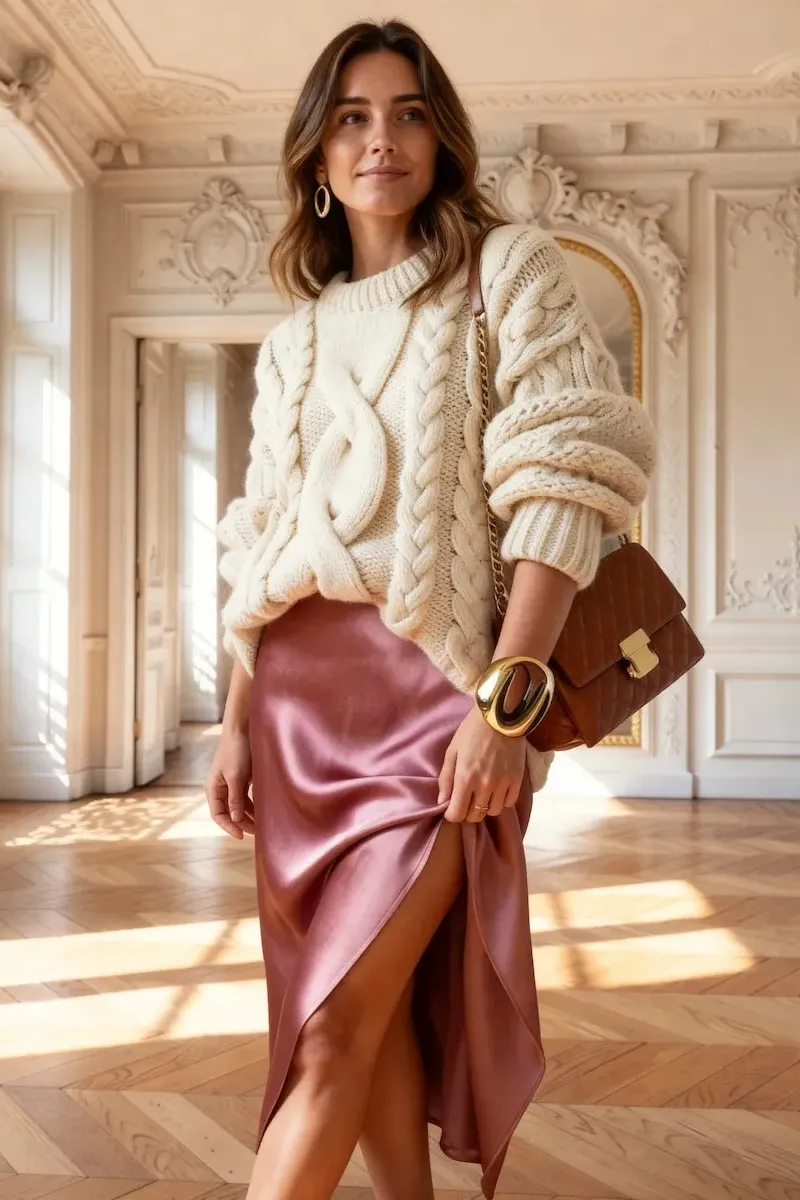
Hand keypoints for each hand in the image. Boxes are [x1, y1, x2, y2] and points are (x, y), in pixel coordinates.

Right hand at [204, 726, 254, 839]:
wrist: (244, 728)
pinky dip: (255, 805)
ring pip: (240, 807)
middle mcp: (221, 788)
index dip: (229, 827)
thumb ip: (235, 799)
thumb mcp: (236, 776)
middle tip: (258, 833)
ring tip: (263, 825)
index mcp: (213, 788)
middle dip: (242, 823)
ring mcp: (232, 784)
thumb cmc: (236, 750)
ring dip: (250, 816)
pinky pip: (247, 798)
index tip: (242, 835)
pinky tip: (264, 811)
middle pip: (230, 813)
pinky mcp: (243, 779)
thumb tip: (235, 820)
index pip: (218, 815)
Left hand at [438, 705, 526, 823]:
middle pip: (475, 816)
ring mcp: (503, 784)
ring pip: (492, 812)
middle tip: (466, 800)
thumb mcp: (452, 751)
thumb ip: (446, 778)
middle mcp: (485, 786)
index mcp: (465, 779)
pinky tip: (496, 789)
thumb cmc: (471, 731)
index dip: (452, 814)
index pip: (457, 814)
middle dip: (467, 811)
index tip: (452, 808)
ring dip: (485, 806)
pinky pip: (508, 803)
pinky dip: (501, 800)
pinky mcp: (517, 780)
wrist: (500, 716)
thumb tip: (442, 802)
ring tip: (482, 794)